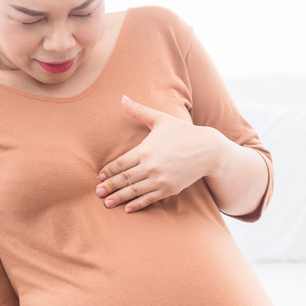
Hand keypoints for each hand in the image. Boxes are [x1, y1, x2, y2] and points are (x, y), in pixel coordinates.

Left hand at [95, 95, 224, 212]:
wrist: (208, 150)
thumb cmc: (183, 132)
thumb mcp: (161, 119)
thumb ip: (140, 111)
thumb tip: (123, 98)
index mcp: (145, 150)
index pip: (120, 164)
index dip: (108, 171)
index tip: (100, 177)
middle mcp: (150, 166)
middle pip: (124, 179)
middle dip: (109, 187)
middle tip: (97, 193)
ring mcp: (160, 180)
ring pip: (134, 191)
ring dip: (119, 198)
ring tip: (107, 203)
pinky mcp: (169, 189)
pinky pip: (149, 199)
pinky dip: (137, 204)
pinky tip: (128, 208)